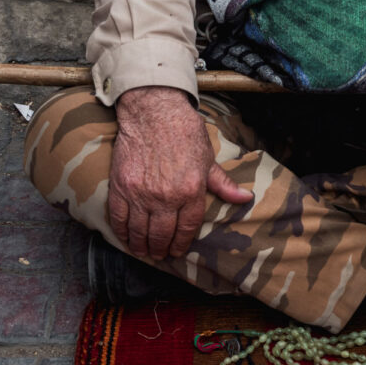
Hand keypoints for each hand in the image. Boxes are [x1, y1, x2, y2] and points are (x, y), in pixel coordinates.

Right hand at [108, 86, 251, 261]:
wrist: (154, 111)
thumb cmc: (184, 132)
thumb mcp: (208, 158)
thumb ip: (223, 183)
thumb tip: (246, 198)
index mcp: (191, 191)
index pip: (187, 229)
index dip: (182, 243)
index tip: (177, 249)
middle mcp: (166, 197)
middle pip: (162, 235)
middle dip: (161, 248)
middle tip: (160, 253)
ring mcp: (141, 193)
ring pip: (139, 232)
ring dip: (141, 245)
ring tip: (144, 250)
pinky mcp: (121, 187)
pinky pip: (119, 219)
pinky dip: (121, 233)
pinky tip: (125, 237)